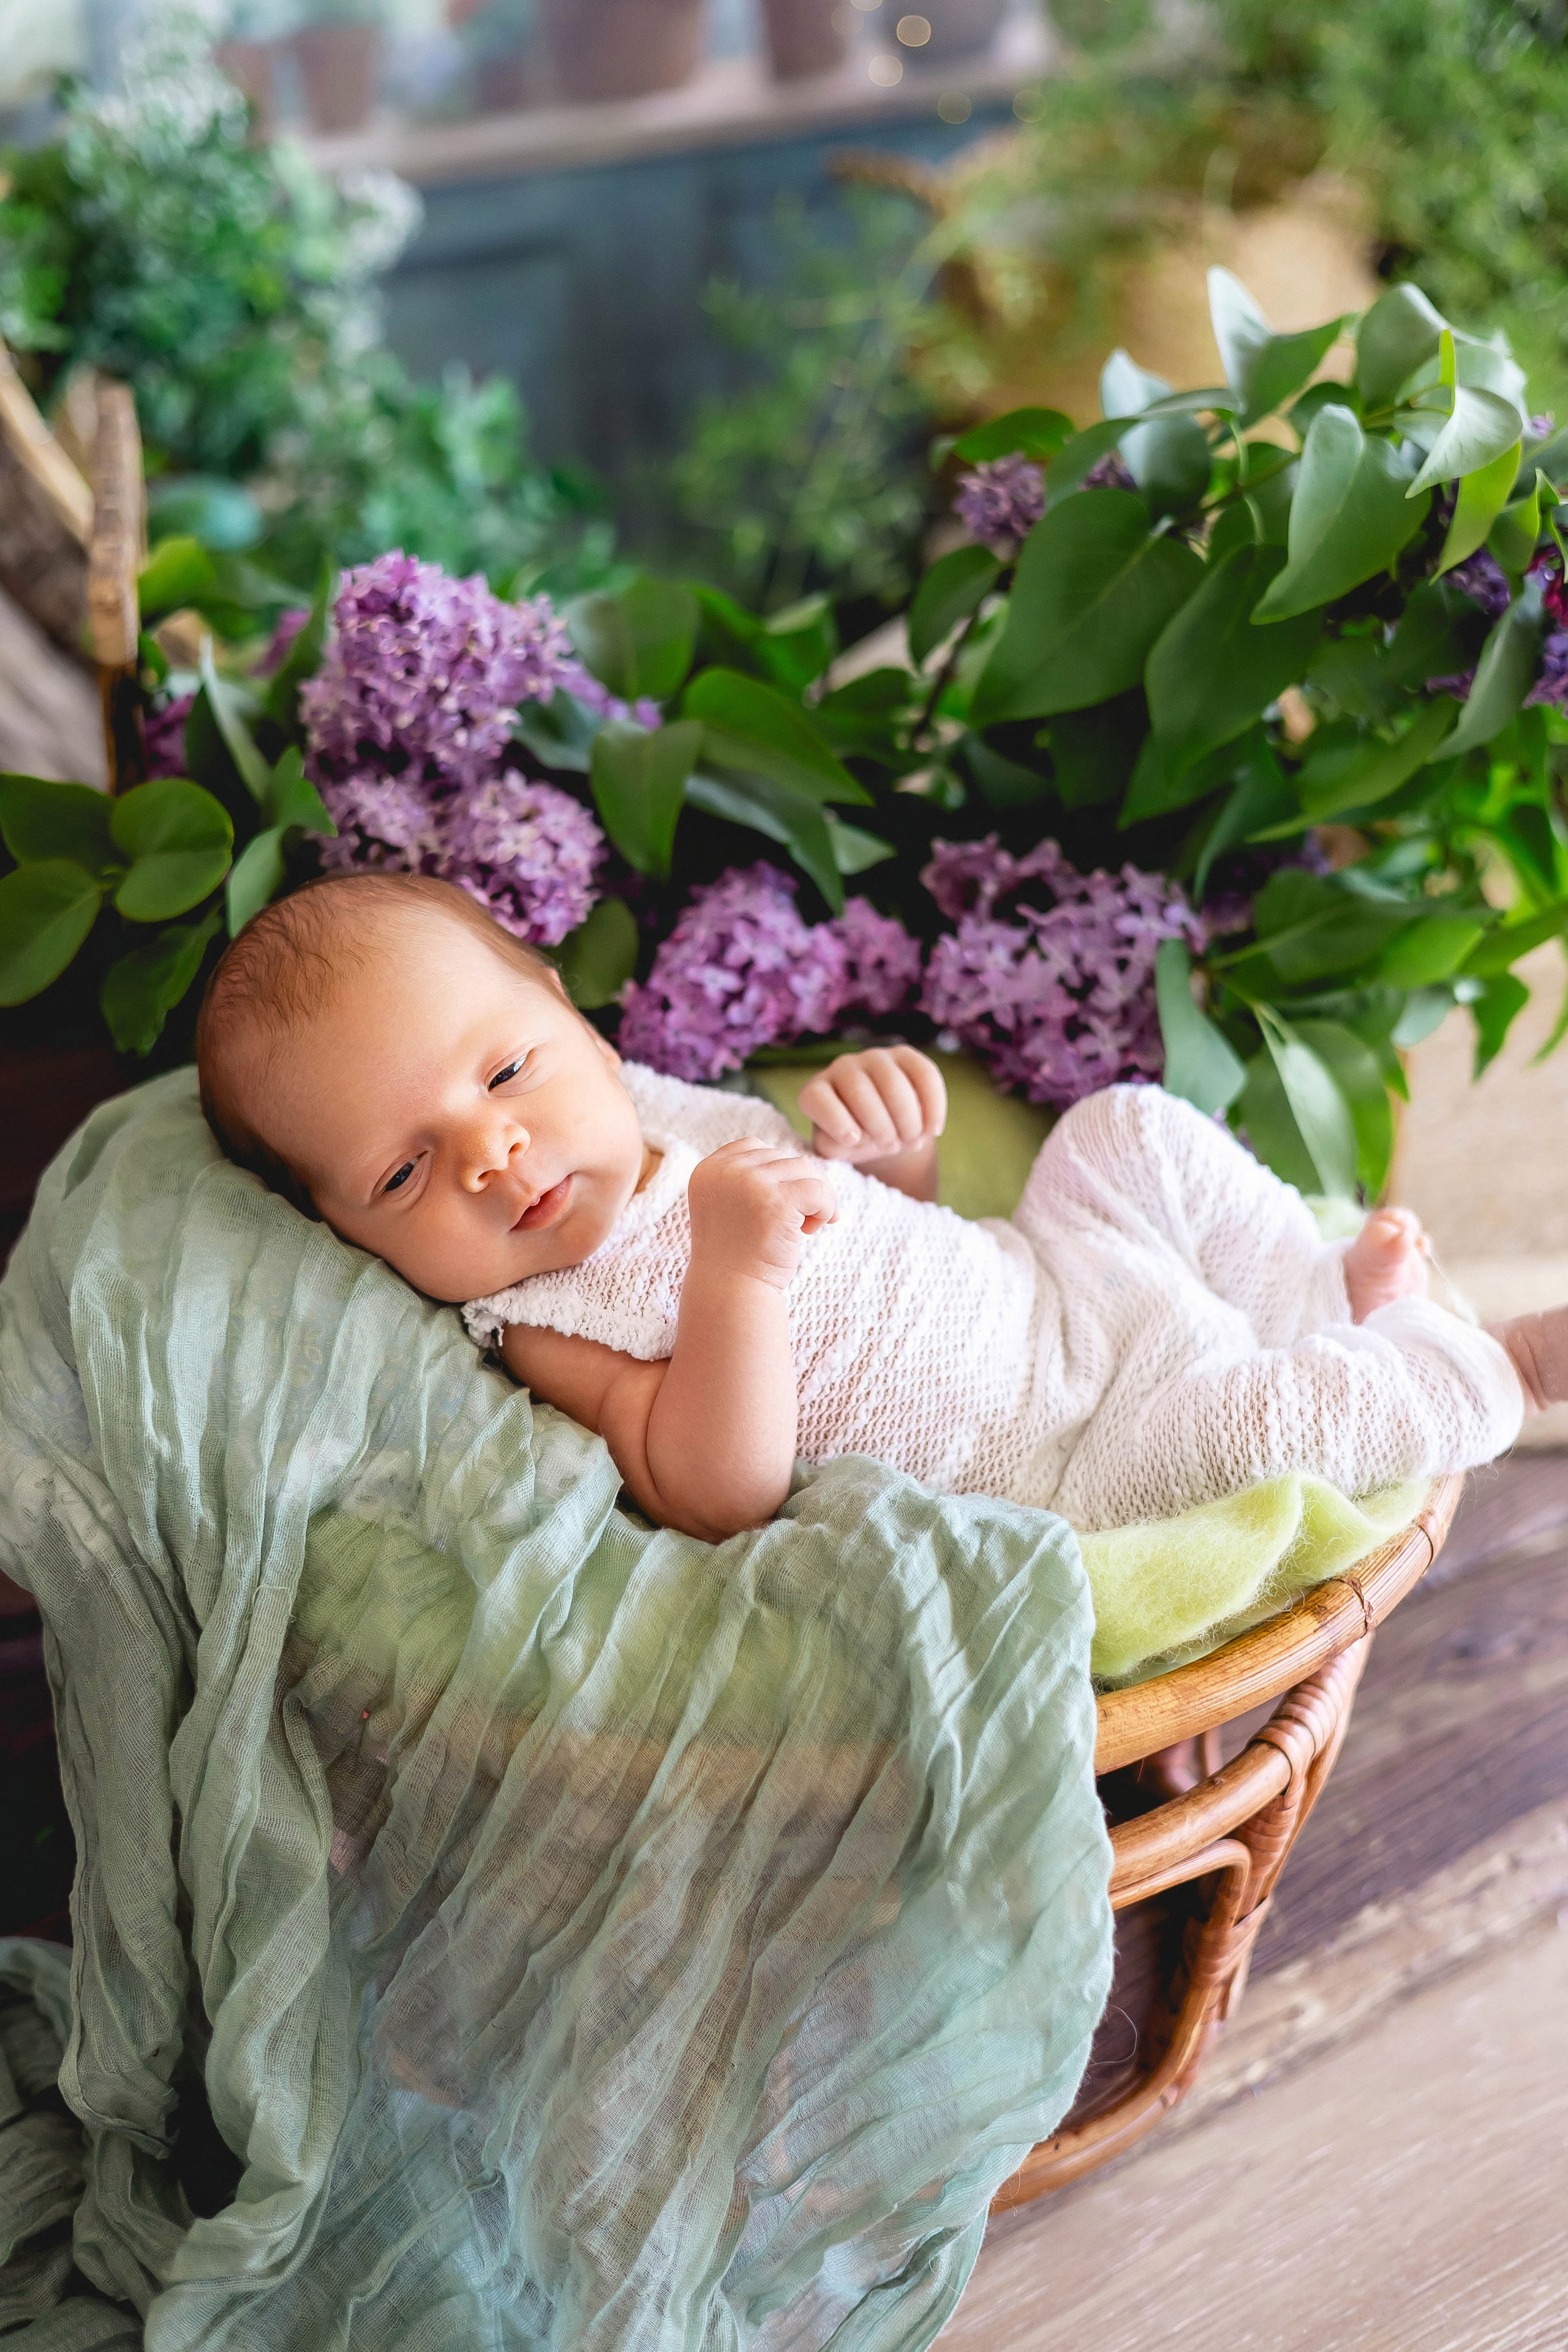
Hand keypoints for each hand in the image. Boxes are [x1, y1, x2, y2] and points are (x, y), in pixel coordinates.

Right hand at [687, 1137, 838, 1290]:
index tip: (779, 1203)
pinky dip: (827, 1207)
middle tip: (801, 1220)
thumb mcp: (730, 1207)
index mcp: (709, 1170)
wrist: (730, 1291)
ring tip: (808, 1226)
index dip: (776, 1172)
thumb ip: (747, 1180)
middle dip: (799, 1186)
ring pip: (804, 1170)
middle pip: (783, 1157)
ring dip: (816, 1197)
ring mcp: (750, 1184)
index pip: (754, 1147)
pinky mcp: (776, 1202)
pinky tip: (816, 1228)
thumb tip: (799, 1164)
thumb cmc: (735, 1254)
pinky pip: (818, 1189)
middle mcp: (726, 1171)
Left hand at [797, 1046, 945, 1198]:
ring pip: (891, 1082)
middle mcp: (842, 1068)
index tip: (855, 1142)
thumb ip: (833, 1146)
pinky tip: (933, 1130)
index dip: (836, 1121)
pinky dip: (932, 1105)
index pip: (817, 1098)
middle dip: (879, 1125)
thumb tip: (852, 1136)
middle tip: (891, 1147)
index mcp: (817, 1092)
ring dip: (906, 1118)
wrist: (885, 1129)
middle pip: (859, 1091)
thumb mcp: (838, 1149)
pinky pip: (923, 1074)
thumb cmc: (856, 1140)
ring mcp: (874, 1058)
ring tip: (911, 1142)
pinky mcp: (905, 1056)